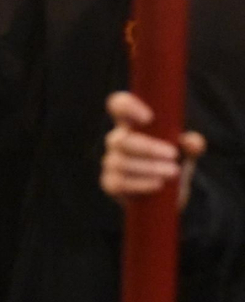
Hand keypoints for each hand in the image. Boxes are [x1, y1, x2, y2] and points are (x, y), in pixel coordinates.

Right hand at [102, 92, 205, 206]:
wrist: (165, 195)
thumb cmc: (172, 164)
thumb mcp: (186, 152)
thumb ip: (191, 144)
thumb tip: (191, 142)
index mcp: (132, 125)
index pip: (119, 106)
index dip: (127, 107)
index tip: (149, 117)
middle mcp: (117, 141)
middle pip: (121, 140)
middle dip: (148, 148)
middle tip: (173, 154)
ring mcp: (111, 163)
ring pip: (121, 162)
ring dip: (149, 167)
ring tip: (173, 172)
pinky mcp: (110, 184)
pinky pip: (119, 183)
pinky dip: (140, 183)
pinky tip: (158, 184)